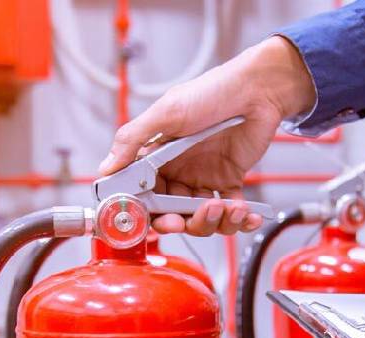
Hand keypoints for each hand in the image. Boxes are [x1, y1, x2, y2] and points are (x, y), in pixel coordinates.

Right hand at [98, 36, 315, 235]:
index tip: (153, 221)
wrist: (258, 89)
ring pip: (201, 217)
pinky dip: (240, 220)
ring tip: (228, 208)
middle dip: (181, 222)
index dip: (146, 212)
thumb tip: (106, 167)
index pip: (144, 194)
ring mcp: (204, 178)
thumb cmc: (212, 92)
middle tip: (185, 220)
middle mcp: (178, 171)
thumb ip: (133, 140)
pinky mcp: (230, 182)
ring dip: (213, 221)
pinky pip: (231, 212)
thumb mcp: (167, 112)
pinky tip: (247, 215)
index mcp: (157, 156)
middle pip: (171, 212)